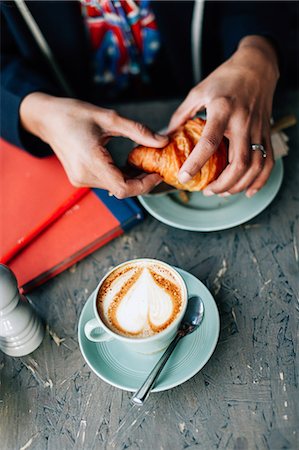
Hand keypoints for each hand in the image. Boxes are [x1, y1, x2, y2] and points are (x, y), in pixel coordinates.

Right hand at [20, 93, 167, 197]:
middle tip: (154, 168)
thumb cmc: (73, 114)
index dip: (144, 185)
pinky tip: (127, 165)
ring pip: (114, 188)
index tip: (157, 174)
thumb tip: (162, 142)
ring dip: (130, 180)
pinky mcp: (79, 179)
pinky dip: (119, 177)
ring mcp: (80, 179)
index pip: (123, 188)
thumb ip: (138, 131)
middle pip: (121, 190)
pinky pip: (105, 183)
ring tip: (142, 164)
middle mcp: (84, 175)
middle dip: (140, 182)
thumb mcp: (109, 118)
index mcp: (91, 161)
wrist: (47, 118)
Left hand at [168, 36, 279, 196]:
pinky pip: (268, 162)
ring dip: (239, 186)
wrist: (257, 67)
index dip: (195, 163)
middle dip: (222, 184)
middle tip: (207, 191)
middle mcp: (243, 123)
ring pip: (254, 167)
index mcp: (222, 111)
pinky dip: (260, 180)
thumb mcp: (199, 92)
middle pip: (239, 164)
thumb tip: (166, 135)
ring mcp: (257, 130)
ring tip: (222, 191)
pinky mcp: (266, 133)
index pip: (209, 143)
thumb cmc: (226, 78)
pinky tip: (248, 190)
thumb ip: (181, 115)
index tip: (184, 177)